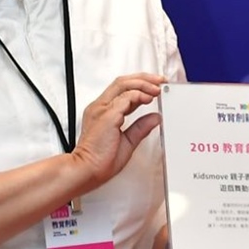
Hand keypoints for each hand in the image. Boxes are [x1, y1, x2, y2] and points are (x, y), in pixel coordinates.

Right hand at [70, 73, 162, 191]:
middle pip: (122, 81)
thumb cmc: (100, 160)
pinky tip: (149, 98)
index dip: (140, 84)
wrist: (87, 170)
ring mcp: (101, 109)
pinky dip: (139, 95)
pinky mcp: (106, 115)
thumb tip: (155, 117)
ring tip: (157, 88)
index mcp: (103, 111)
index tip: (155, 87)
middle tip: (160, 81)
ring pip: (123, 84)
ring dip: (143, 84)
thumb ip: (140, 128)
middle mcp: (100, 107)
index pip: (122, 89)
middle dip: (144, 78)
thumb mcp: (128, 141)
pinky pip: (124, 98)